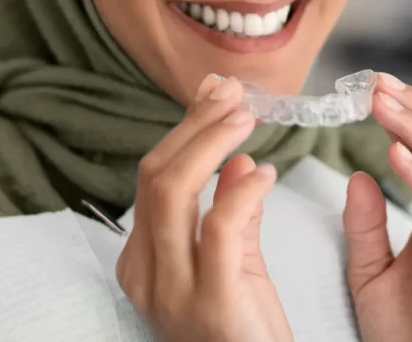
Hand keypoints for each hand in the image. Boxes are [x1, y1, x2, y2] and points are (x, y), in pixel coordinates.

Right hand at [117, 74, 292, 341]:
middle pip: (158, 176)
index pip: (154, 177)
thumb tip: (235, 158)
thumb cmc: (246, 326)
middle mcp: (145, 273)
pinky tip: (267, 174)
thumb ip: (230, 210)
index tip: (216, 92)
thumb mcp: (233, 261)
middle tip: (233, 94)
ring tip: (247, 118)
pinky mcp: (211, 303)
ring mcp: (172, 290)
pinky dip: (242, 191)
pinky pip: (219, 227)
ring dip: (211, 143)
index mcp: (143, 259)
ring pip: (174, 191)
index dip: (186, 129)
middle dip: (196, 125)